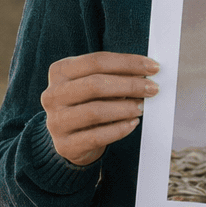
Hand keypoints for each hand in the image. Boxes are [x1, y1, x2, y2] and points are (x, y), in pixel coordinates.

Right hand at [41, 52, 159, 166]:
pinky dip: (119, 129)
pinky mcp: (65, 145)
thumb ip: (114, 76)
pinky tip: (133, 123)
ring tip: (142, 107)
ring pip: (95, 111)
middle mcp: (53, 95)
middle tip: (152, 89)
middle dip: (129, 85)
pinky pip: (96, 136)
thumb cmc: (88, 105)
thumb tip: (145, 73)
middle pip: (95, 84)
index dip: (127, 63)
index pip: (96, 61)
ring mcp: (56, 121)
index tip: (152, 67)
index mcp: (60, 71)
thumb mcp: (95, 84)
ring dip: (125, 108)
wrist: (71, 140)